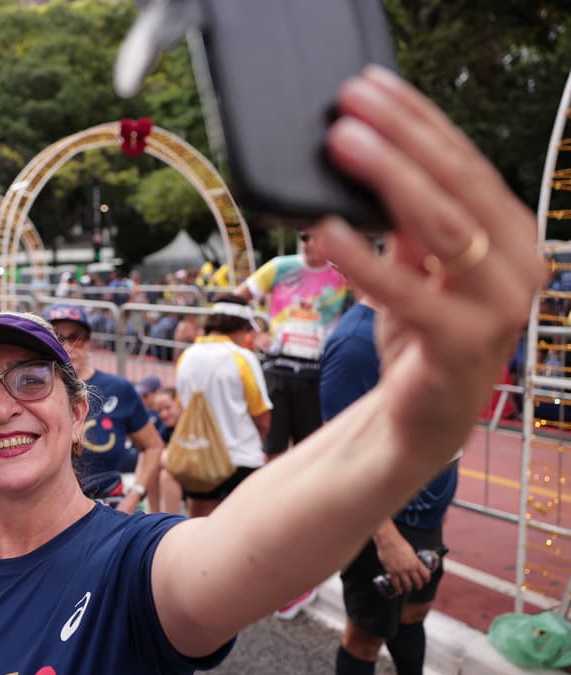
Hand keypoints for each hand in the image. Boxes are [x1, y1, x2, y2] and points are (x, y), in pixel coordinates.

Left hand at [318, 65, 547, 464]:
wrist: (420, 419)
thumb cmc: (420, 337)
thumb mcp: (414, 267)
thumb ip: (406, 223)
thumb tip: (371, 163)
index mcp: (506, 235)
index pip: (463, 163)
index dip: (417, 121)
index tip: (372, 88)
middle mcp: (517, 263)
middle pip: (456, 184)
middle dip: (401, 138)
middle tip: (350, 106)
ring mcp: (498, 305)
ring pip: (442, 227)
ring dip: (388, 179)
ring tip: (342, 145)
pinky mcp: (464, 344)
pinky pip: (408, 293)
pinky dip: (364, 259)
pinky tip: (325, 232)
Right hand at [376, 540, 429, 595]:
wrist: (388, 541)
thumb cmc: (399, 543)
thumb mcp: (411, 551)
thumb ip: (413, 559)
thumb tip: (413, 563)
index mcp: (416, 562)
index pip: (426, 575)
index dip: (426, 580)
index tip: (425, 581)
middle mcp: (410, 568)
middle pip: (418, 582)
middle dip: (418, 586)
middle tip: (417, 587)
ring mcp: (400, 571)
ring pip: (407, 585)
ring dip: (408, 589)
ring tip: (407, 590)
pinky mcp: (392, 572)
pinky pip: (396, 584)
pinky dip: (398, 589)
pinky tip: (398, 591)